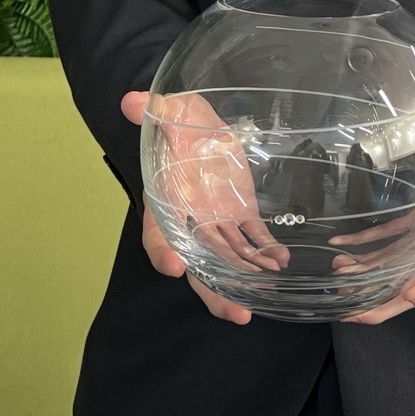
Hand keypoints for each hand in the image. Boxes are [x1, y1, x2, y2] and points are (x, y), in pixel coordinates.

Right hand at [120, 89, 282, 324]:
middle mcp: (189, 220)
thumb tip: (132, 102)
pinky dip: (267, 251)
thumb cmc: (175, 120)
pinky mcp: (240, 213)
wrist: (197, 122)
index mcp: (164, 202)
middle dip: (216, 291)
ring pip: (230, 258)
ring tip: (269, 290)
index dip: (163, 253)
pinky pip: (253, 238)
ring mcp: (216, 221)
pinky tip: (282, 260)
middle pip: (199, 264)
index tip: (175, 269)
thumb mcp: (165, 112)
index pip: (158, 234)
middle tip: (237, 313)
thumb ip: (151, 112)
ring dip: (248, 277)